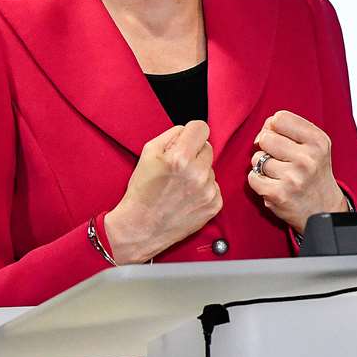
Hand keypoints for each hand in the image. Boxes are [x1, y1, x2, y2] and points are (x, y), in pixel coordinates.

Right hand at [107, 121, 222, 263]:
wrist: (141, 227)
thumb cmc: (142, 190)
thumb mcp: (148, 153)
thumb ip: (172, 135)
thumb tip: (189, 131)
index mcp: (180, 158)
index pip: (201, 128)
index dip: (191, 133)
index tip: (186, 141)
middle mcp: (198, 173)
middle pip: (208, 147)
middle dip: (194, 154)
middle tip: (178, 168)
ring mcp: (208, 191)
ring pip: (210, 168)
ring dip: (199, 173)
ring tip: (179, 186)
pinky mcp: (214, 205)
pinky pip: (215, 186)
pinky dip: (203, 189)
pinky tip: (187, 198)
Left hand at [246, 110, 347, 232]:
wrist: (323, 209)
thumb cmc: (313, 172)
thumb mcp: (314, 145)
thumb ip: (291, 129)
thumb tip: (263, 129)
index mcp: (318, 141)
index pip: (280, 118)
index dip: (274, 127)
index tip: (280, 138)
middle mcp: (308, 159)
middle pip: (266, 137)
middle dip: (267, 147)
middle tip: (279, 158)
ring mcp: (293, 178)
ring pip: (257, 158)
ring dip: (263, 166)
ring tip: (279, 174)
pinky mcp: (279, 194)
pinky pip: (252, 177)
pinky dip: (258, 181)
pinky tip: (273, 185)